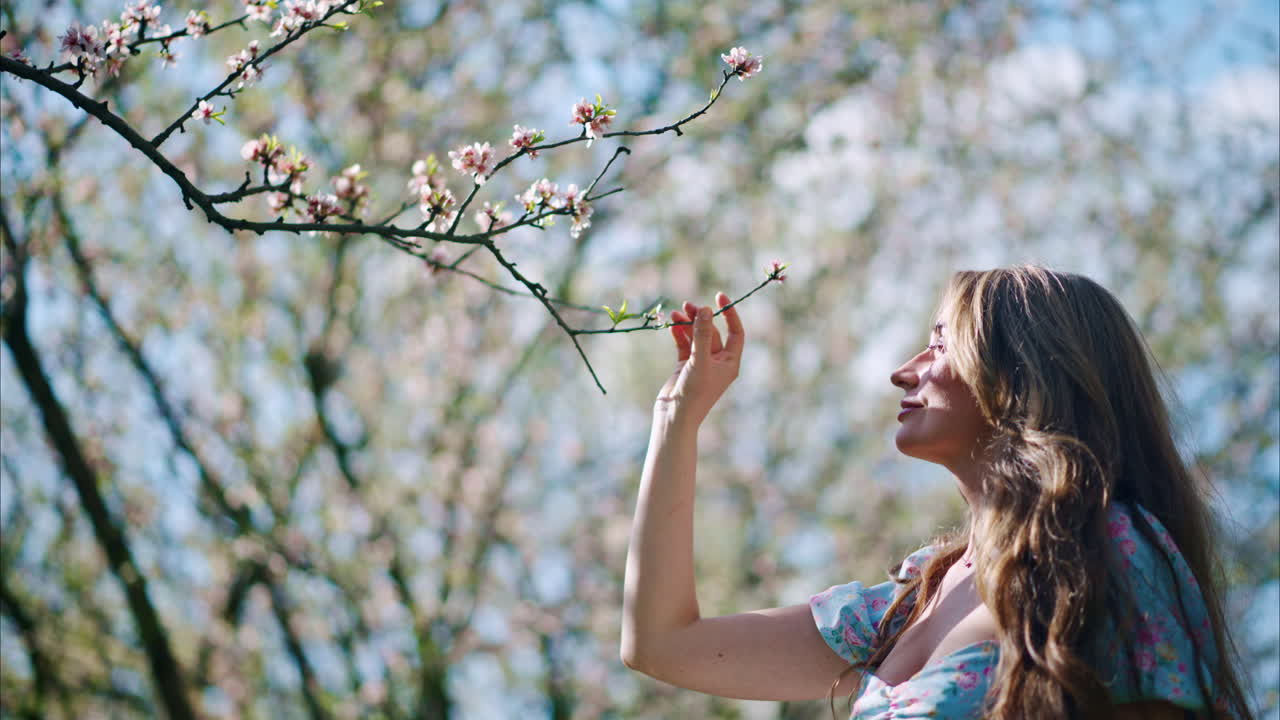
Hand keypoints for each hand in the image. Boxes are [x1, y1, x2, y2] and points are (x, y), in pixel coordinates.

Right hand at [655, 291, 744, 426]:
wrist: (675, 416)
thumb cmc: (694, 392)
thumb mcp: (700, 360)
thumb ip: (701, 334)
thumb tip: (705, 310)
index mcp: (730, 363)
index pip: (736, 332)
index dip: (729, 313)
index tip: (718, 296)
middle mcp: (718, 362)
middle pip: (712, 332)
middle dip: (700, 318)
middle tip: (687, 305)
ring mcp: (701, 364)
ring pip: (696, 337)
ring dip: (687, 324)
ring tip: (676, 313)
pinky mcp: (685, 366)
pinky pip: (684, 345)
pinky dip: (679, 334)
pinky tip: (672, 325)